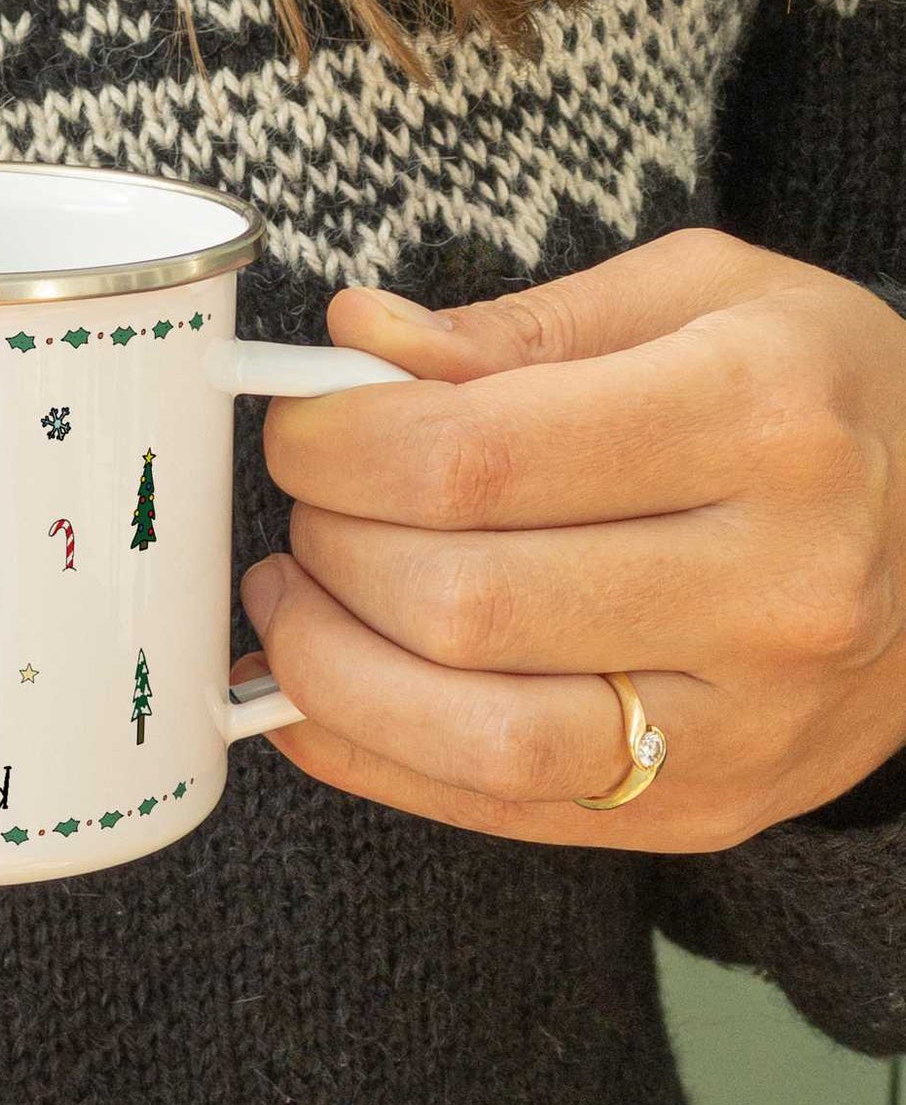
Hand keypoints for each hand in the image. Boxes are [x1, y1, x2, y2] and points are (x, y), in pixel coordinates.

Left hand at [233, 229, 905, 850]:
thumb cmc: (809, 394)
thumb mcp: (698, 296)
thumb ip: (516, 325)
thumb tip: (355, 342)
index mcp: (760, 419)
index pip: (475, 458)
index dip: (337, 448)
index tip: (299, 428)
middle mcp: (773, 584)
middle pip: (461, 601)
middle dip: (330, 548)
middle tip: (309, 507)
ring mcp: (748, 721)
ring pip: (474, 735)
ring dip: (330, 669)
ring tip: (296, 598)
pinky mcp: (708, 808)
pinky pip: (494, 808)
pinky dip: (368, 756)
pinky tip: (311, 694)